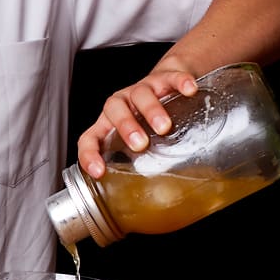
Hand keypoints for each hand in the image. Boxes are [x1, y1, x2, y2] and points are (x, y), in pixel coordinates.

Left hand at [77, 68, 199, 178]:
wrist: (169, 83)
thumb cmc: (149, 121)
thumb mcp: (141, 144)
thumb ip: (144, 166)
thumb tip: (160, 202)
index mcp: (109, 125)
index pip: (90, 139)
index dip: (89, 155)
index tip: (99, 172)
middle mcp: (121, 105)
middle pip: (114, 110)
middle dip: (126, 127)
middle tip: (140, 144)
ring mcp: (143, 89)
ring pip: (141, 94)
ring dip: (151, 110)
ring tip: (165, 127)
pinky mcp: (165, 77)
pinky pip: (172, 77)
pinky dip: (180, 83)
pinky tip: (189, 91)